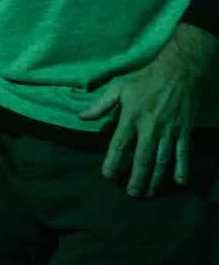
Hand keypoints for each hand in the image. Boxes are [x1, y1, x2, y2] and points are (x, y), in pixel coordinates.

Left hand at [80, 25, 215, 196]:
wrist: (179, 72)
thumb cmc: (145, 79)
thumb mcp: (118, 87)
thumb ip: (100, 105)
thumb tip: (82, 117)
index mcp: (131, 117)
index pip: (120, 144)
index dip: (113, 161)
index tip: (108, 176)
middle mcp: (150, 127)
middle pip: (142, 158)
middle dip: (137, 178)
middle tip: (131, 193)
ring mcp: (169, 131)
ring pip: (162, 160)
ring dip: (155, 178)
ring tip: (149, 192)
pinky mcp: (184, 132)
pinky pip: (183, 153)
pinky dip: (182, 168)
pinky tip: (179, 182)